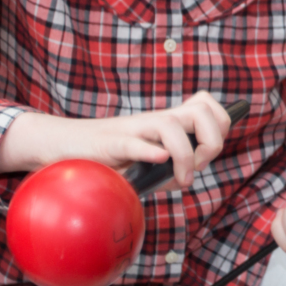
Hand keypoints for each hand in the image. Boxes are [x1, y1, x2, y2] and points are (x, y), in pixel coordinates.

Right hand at [0, 92, 230, 186]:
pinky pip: (134, 142)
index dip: (220, 126)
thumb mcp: (148, 165)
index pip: (207, 106)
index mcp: (167, 123)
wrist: (65, 148)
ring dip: (185, 154)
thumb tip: (187, 178)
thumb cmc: (110, 158)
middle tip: (199, 165)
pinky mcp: (110, 143)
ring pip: (171, 124)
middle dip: (212, 140)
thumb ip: (170, 170)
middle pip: (201, 111)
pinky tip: (159, 158)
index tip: (209, 153)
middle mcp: (155, 121)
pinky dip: (151, 150)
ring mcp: (133, 129)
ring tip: (181, 178)